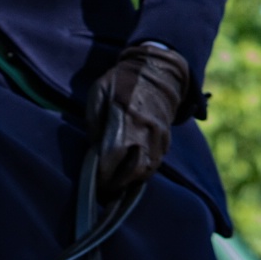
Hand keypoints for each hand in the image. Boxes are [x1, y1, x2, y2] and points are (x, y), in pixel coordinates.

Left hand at [86, 44, 189, 195]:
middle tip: (103, 190)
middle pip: (134, 171)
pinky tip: (129, 173)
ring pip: (147, 171)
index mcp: (127, 118)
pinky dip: (142, 172)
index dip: (103, 174)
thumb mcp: (99, 94)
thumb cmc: (120, 81)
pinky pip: (155, 163)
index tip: (95, 182)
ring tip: (115, 184)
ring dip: (131, 181)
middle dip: (117, 185)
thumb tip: (93, 150)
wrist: (158, 70)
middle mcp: (146, 130)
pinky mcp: (167, 139)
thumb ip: (95, 123)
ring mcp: (160, 136)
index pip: (114, 157)